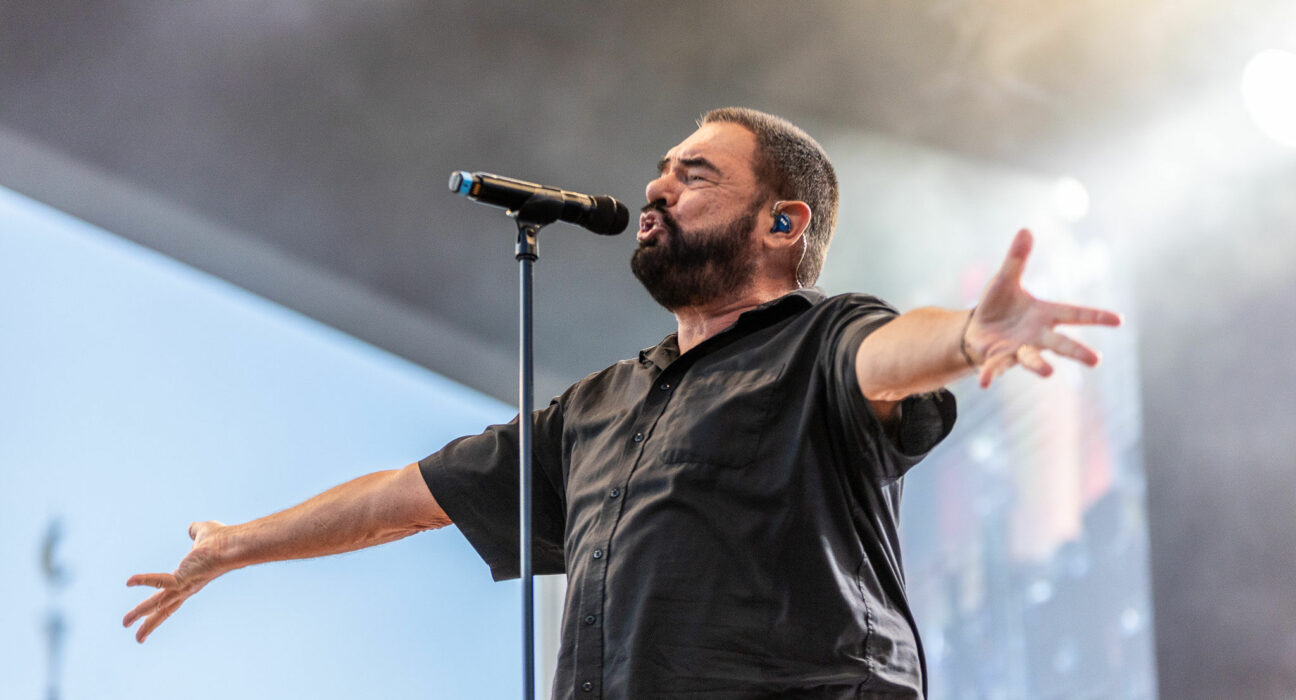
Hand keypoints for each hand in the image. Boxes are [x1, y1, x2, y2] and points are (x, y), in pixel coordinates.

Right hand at [123, 520, 230, 642]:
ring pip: (158, 603)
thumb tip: (192, 528)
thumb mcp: (204, 534)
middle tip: (138, 639)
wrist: (233, 544)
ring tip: (124, 623)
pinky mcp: (183, 579)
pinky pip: (159, 580)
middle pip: (165, 609)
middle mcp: (186, 587)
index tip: (151, 619)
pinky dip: (144, 580)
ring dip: (140, 612)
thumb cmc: (223, 539)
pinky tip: (130, 581)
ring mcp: (184, 586)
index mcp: (189, 580)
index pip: (172, 598)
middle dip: (150, 623)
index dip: (161, 609)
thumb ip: (196, 532)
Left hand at [964, 229, 1121, 387]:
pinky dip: (989, 374)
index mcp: (1044, 314)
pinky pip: (995, 367)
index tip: (1119, 320)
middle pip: (1061, 343)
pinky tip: (984, 383)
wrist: (976, 328)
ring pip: (1032, 359)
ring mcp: (1018, 349)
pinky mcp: (998, 358)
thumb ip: (1016, 259)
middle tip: (1096, 360)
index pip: (1074, 314)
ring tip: (1049, 373)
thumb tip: (1025, 230)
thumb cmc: (998, 305)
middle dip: (1077, 351)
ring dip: (1039, 366)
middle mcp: (1036, 335)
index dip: (1096, 317)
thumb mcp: (1005, 280)